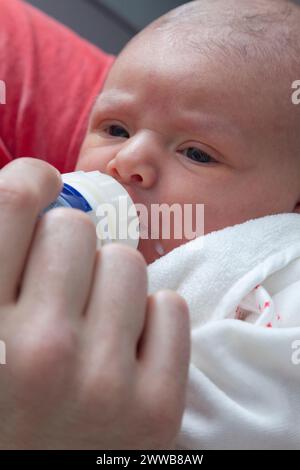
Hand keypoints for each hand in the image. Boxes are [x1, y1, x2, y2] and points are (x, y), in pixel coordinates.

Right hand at [0, 158, 189, 448]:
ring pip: (126, 261)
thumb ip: (1, 259)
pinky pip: (169, 308)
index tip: (43, 186)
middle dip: (65, 246)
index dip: (32, 180)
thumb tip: (29, 188)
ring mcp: (102, 383)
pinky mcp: (156, 408)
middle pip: (75, 227)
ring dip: (107, 280)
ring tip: (89, 319)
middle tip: (56, 283)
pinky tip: (124, 345)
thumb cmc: (2, 397)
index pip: (14, 200)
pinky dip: (149, 318)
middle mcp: (39, 352)